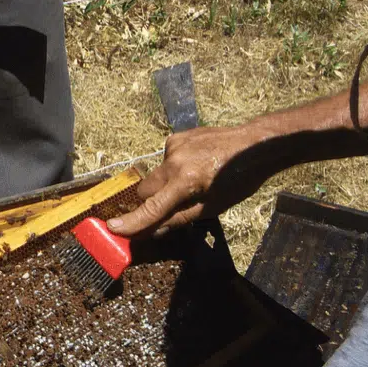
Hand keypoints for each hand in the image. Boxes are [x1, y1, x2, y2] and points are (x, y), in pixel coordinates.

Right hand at [107, 124, 274, 236]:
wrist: (254, 145)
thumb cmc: (238, 180)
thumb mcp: (213, 207)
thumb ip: (180, 218)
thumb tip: (155, 229)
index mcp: (186, 181)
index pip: (153, 207)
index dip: (133, 221)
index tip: (113, 228)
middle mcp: (174, 161)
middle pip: (145, 190)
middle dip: (151, 202)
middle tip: (170, 207)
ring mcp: (173, 146)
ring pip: (155, 175)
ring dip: (164, 184)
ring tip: (193, 181)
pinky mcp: (176, 137)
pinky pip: (165, 159)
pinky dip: (173, 167)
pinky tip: (194, 165)